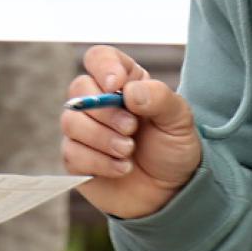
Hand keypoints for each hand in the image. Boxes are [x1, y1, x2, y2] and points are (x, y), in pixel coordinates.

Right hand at [61, 44, 201, 219]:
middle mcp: (98, 102)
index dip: (103, 67)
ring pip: (71, 121)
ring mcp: (83, 130)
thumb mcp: (180, 120)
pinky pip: (71, 153)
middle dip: (106, 112)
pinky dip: (100, 162)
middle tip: (132, 129)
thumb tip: (127, 91)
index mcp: (123, 83)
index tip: (117, 86)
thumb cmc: (173, 149)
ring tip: (128, 151)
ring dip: (102, 138)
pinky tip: (123, 169)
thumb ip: (159, 98)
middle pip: (79, 89)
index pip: (99, 57)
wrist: (170, 193)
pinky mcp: (76, 158)